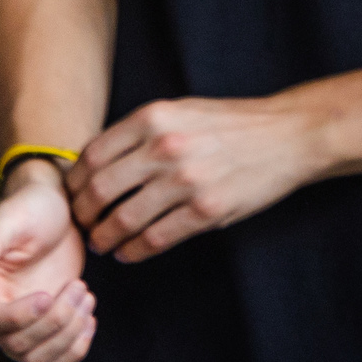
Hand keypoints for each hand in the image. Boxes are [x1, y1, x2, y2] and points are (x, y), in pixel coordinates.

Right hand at [0, 166, 96, 361]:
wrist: (59, 211)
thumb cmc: (31, 207)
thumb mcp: (11, 217)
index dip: (17, 316)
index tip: (47, 296)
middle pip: (15, 345)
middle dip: (55, 321)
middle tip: (80, 287)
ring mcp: (16, 323)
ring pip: (35, 359)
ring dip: (68, 334)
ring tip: (86, 295)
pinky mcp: (41, 328)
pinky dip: (73, 350)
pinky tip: (89, 319)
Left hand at [66, 95, 323, 260]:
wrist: (288, 135)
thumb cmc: (231, 123)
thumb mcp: (181, 109)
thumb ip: (140, 130)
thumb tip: (95, 161)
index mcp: (154, 117)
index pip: (92, 155)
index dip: (75, 181)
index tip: (73, 195)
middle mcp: (165, 147)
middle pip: (100, 190)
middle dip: (84, 213)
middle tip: (83, 224)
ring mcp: (186, 181)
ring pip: (123, 220)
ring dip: (105, 237)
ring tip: (102, 242)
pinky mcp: (207, 211)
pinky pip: (156, 239)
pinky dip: (135, 251)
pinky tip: (129, 252)